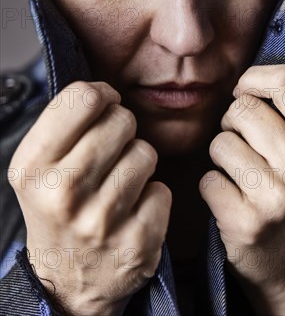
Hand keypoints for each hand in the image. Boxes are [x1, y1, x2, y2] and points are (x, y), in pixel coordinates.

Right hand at [9, 81, 171, 315]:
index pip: (82, 98)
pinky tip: (133, 210)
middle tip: (111, 149)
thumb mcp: (38, 168)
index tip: (105, 104)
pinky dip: (152, 195)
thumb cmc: (57, 210)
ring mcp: (102, 220)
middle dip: (122, 127)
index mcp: (33, 167)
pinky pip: (162, 189)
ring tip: (120, 182)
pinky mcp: (137, 242)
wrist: (67, 281)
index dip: (101, 94)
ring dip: (138, 162)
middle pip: (121, 120)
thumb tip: (102, 91)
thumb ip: (63, 125)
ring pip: (145, 152)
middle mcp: (63, 192)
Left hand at [199, 65, 284, 314]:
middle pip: (242, 108)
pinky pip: (207, 178)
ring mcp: (279, 198)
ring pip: (220, 142)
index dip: (255, 78)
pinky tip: (233, 200)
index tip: (245, 91)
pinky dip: (213, 186)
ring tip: (242, 175)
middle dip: (233, 122)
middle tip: (246, 146)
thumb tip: (245, 80)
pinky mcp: (247, 222)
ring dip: (222, 156)